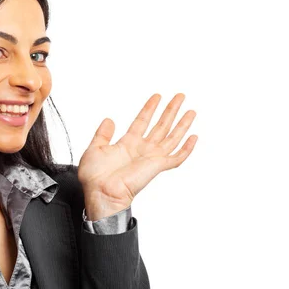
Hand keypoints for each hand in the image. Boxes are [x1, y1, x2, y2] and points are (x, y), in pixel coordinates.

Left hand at [78, 93, 197, 220]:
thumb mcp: (94, 149)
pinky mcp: (157, 166)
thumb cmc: (95, 177)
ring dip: (182, 124)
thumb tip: (109, 120)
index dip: (149, 108)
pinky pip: (176, 157)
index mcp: (127, 144)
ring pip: (172, 137)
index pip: (142, 121)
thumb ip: (102, 134)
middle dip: (170, 110)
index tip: (157, 96)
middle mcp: (142, 150)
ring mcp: (151, 158)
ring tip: (191, 111)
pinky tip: (194, 137)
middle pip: (161, 126)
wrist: (100, 192)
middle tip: (180, 96)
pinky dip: (187, 149)